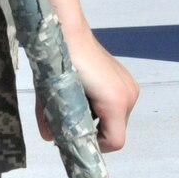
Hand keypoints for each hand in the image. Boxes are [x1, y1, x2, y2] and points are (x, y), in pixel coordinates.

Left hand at [38, 29, 139, 152]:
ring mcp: (129, 85)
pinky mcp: (125, 78)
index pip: (115, 142)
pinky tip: (85, 94)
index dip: (94, 146)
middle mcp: (129, 95)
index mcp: (115, 101)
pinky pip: (116, 105)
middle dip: (93, 132)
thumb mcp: (52, 96)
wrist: (67, 31)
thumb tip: (49, 139)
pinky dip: (101, 107)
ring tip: (76, 105)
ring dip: (97, 119)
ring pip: (115, 119)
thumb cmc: (59, 63)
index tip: (73, 139)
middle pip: (115, 131)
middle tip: (70, 123)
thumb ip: (51, 122)